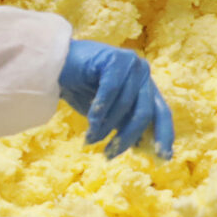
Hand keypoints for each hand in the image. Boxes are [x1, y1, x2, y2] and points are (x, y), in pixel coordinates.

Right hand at [58, 39, 175, 158]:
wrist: (53, 65)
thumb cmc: (80, 89)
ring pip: (125, 104)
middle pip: (144, 113)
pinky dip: (101, 109)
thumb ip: (125, 124)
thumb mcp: (108, 113)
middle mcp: (143, 73)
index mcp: (145, 86)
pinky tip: (91, 122)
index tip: (162, 157)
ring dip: (106, 126)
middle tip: (110, 154)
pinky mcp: (115, 58)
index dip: (164, 135)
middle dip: (127, 137)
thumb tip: (142, 146)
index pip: (162, 112)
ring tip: (90, 139)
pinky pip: (111, 90)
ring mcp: (131, 63)